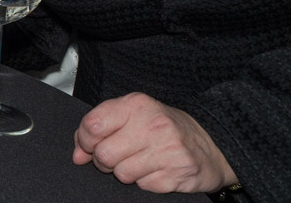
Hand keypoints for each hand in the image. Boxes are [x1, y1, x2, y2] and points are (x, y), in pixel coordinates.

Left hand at [73, 93, 237, 193]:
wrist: (212, 144)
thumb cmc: (165, 128)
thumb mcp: (132, 115)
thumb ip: (100, 127)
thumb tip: (78, 154)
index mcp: (136, 104)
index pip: (92, 125)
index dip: (85, 140)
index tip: (90, 145)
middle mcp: (152, 124)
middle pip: (104, 154)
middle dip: (105, 161)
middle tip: (118, 156)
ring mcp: (167, 150)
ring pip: (121, 174)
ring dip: (126, 172)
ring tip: (140, 161)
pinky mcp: (178, 173)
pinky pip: (143, 185)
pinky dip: (146, 181)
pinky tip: (157, 169)